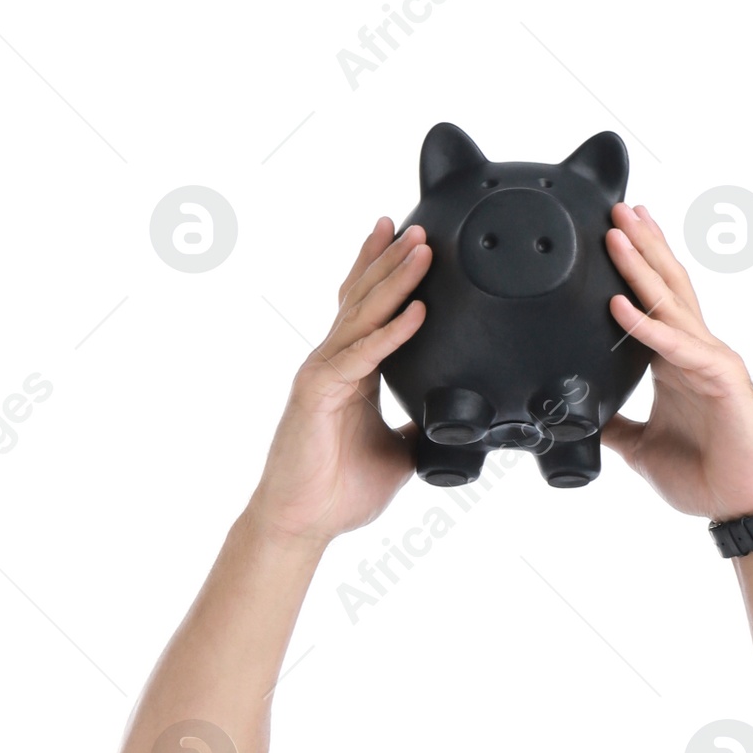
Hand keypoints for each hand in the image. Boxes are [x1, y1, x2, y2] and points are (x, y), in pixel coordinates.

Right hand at [250, 217, 431, 547]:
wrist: (305, 525)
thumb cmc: (340, 492)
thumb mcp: (398, 455)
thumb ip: (417, 430)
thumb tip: (448, 425)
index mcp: (352, 372)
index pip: (368, 310)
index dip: (384, 273)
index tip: (409, 241)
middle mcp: (335, 363)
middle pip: (365, 298)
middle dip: (393, 260)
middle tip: (423, 227)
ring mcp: (324, 373)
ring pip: (363, 315)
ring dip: (395, 281)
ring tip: (422, 249)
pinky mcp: (318, 392)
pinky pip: (361, 356)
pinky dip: (391, 334)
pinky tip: (417, 313)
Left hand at [599, 204, 752, 522]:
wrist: (740, 506)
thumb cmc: (705, 476)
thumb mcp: (642, 449)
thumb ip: (617, 428)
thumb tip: (588, 419)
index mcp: (676, 363)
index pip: (654, 303)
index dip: (636, 268)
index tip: (614, 235)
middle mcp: (694, 351)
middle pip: (666, 286)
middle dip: (641, 246)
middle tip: (616, 208)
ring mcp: (709, 360)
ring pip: (672, 303)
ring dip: (642, 266)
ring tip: (617, 232)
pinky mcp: (720, 378)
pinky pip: (677, 347)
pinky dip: (647, 325)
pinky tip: (620, 305)